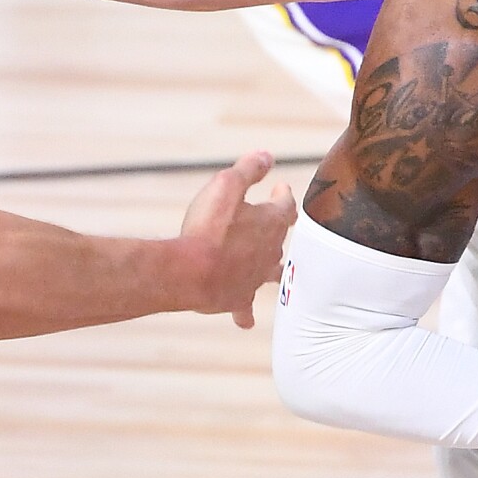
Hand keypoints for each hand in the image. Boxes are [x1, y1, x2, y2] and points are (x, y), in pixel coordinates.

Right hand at [177, 151, 295, 327]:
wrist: (191, 272)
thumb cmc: (208, 227)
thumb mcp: (226, 185)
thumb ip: (248, 169)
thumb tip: (267, 155)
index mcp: (270, 222)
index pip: (286, 205)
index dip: (283, 195)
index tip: (280, 188)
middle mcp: (268, 251)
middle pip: (281, 238)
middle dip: (279, 227)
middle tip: (276, 220)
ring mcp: (254, 277)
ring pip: (271, 272)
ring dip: (272, 268)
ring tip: (276, 270)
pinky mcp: (237, 297)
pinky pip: (244, 307)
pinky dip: (245, 312)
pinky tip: (246, 321)